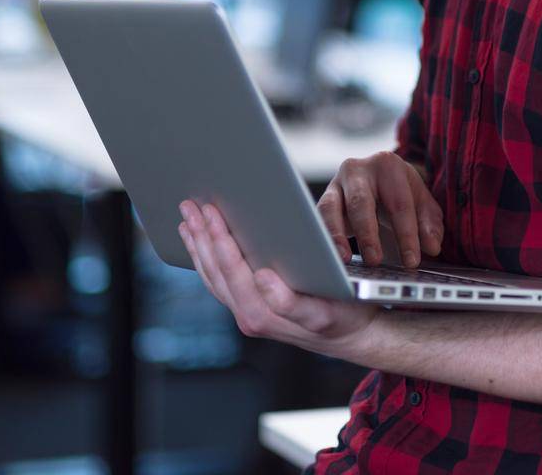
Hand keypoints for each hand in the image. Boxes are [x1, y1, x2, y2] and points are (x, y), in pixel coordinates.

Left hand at [178, 200, 377, 359]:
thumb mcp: (326, 311)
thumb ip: (291, 302)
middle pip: (215, 271)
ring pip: (212, 276)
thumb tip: (262, 277)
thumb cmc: (345, 316)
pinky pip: (218, 282)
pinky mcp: (250, 307)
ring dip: (198, 245)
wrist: (354, 336)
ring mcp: (246, 313)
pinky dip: (205, 258)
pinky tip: (200, 242)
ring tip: (187, 217)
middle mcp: (249, 316)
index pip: (232, 270)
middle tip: (189, 205)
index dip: (218, 238)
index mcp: (263, 315)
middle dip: (201, 236)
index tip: (209, 210)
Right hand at [318, 151, 442, 267]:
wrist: (375, 179)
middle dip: (368, 234)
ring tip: (344, 259)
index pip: (399, 204)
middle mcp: (358, 169)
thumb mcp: (421, 203)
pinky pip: (317, 219)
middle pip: (362, 202)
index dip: (407, 235)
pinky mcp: (321, 200)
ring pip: (331, 208)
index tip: (411, 261)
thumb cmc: (399, 192)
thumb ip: (430, 224)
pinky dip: (323, 238)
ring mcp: (335, 183)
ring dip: (337, 235)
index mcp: (388, 165)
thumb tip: (432, 246)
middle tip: (375, 260)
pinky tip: (329, 256)